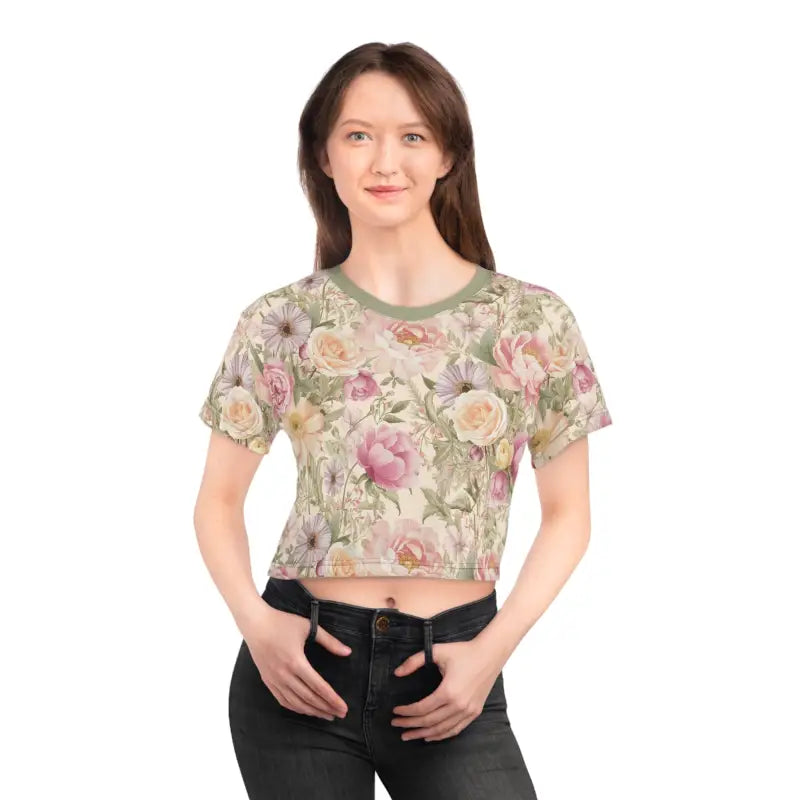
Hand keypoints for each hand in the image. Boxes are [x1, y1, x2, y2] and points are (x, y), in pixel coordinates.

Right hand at [241, 602, 350, 720]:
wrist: (255, 623)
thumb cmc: (283, 622)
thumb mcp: (309, 627)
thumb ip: (329, 641)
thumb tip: (348, 652)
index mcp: (296, 662)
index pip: (319, 687)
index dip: (332, 699)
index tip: (344, 708)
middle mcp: (284, 674)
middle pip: (309, 698)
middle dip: (326, 708)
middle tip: (340, 715)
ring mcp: (274, 679)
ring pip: (296, 703)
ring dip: (312, 711)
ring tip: (326, 715)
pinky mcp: (267, 681)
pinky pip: (283, 700)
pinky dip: (296, 708)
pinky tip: (305, 710)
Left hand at [391, 640, 499, 740]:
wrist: (489, 654)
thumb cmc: (463, 651)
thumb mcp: (437, 651)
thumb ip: (414, 661)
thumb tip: (397, 673)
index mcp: (448, 691)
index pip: (422, 708)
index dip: (406, 712)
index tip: (395, 712)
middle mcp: (459, 705)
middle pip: (429, 722)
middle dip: (410, 725)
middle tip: (396, 725)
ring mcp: (468, 711)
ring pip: (441, 729)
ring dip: (423, 734)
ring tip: (408, 735)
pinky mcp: (475, 712)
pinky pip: (455, 729)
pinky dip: (441, 735)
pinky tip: (429, 736)